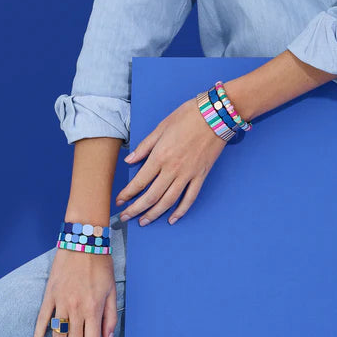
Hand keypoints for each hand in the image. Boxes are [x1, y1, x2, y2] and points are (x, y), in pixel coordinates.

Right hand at [32, 248, 117, 336]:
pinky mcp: (49, 295)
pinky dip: (39, 334)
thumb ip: (109, 317)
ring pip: (58, 335)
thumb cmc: (101, 266)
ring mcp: (61, 302)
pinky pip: (42, 318)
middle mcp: (76, 309)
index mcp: (93, 309)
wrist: (83, 241)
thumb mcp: (112, 290)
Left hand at [115, 96, 226, 224]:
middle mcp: (173, 169)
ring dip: (154, 214)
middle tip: (125, 217)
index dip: (127, 194)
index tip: (119, 201)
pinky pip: (190, 198)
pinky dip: (181, 211)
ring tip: (144, 222)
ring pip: (168, 201)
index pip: (139, 182)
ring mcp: (188, 174)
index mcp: (160, 156)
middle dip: (136, 209)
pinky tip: (172, 219)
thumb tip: (129, 160)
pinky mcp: (201, 176)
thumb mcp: (161, 127)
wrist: (216, 114)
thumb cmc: (188, 116)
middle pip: (151, 196)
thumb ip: (144, 147)